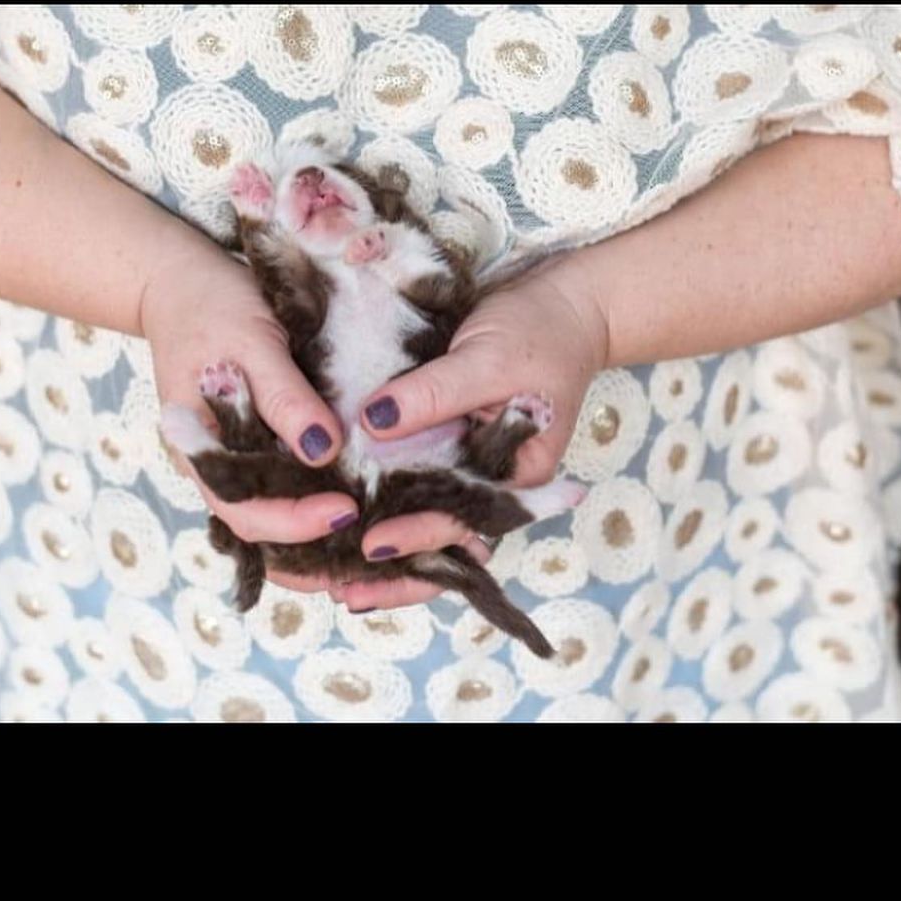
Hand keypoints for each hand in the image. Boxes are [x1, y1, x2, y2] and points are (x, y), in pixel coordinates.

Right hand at [140, 232, 357, 594]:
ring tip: (369, 536)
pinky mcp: (251, 441)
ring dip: (313, 534)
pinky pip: (278, 484)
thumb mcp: (251, 341)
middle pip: (259, 527)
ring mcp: (231, 454)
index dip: (296, 522)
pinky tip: (353, 501)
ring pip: (270, 513)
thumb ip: (284, 397)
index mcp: (199, 447)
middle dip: (311, 546)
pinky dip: (311, 501)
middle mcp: (213, 463)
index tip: (348, 509)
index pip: (244, 509)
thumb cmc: (211, 304)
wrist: (177, 280)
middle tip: (371, 539)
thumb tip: (322, 450)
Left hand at [340, 251, 607, 612]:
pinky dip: (388, 507)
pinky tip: (348, 524)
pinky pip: (419, 485)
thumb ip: (434, 393)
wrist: (565, 307)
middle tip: (341, 592)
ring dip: (388, 552)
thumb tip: (372, 422)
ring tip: (335, 582)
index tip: (372, 545)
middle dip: (397, 572)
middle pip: (445, 540)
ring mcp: (471, 467)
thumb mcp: (486, 359)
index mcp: (518, 475)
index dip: (418, 535)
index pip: (464, 518)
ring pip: (429, 521)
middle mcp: (492, 482)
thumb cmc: (538, 332)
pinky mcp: (451, 447)